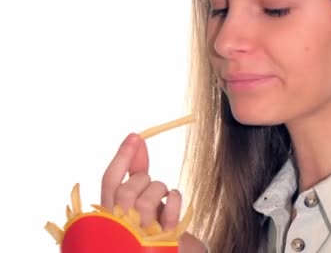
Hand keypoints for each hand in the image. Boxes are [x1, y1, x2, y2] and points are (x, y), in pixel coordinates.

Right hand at [101, 134, 205, 250]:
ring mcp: (139, 237)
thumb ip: (135, 171)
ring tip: (162, 196)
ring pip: (146, 202)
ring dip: (159, 190)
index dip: (122, 156)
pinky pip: (170, 212)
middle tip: (148, 183)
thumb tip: (136, 139)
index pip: (108, 182)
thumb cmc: (150, 221)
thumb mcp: (138, 196)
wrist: (165, 248)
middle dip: (142, 180)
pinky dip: (175, 199)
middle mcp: (119, 229)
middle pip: (125, 191)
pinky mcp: (162, 242)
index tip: (135, 136)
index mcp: (108, 215)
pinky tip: (173, 199)